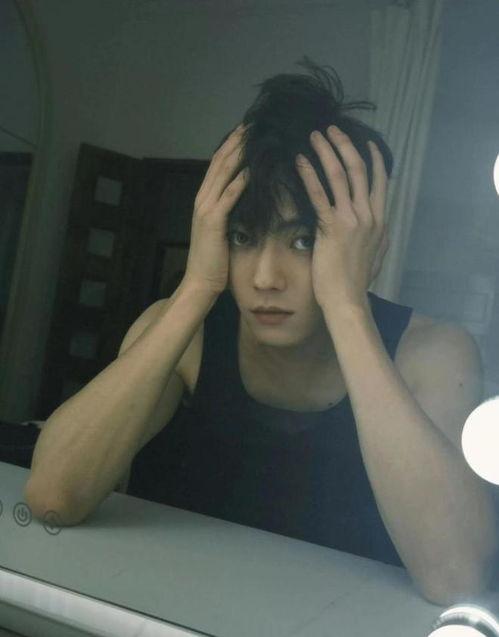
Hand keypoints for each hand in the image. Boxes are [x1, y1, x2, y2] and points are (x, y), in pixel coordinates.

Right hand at [182, 124, 248, 295]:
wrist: (200, 282)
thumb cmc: (214, 260)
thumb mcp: (221, 231)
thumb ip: (229, 212)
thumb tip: (245, 199)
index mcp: (204, 200)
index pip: (218, 165)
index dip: (231, 146)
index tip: (246, 131)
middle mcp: (202, 200)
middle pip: (219, 162)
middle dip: (235, 142)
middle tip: (250, 124)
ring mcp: (206, 209)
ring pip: (222, 174)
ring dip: (237, 154)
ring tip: (252, 137)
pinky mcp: (213, 221)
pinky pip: (228, 196)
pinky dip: (240, 181)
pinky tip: (252, 169)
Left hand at [295, 125, 388, 308]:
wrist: (347, 299)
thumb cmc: (357, 281)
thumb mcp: (377, 255)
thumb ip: (378, 236)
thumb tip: (381, 227)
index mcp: (380, 220)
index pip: (379, 180)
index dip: (373, 158)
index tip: (365, 141)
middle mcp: (368, 214)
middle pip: (358, 169)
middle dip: (344, 145)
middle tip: (330, 129)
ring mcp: (351, 219)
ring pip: (339, 176)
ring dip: (326, 152)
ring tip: (314, 137)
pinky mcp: (331, 227)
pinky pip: (318, 194)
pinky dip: (308, 175)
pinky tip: (299, 162)